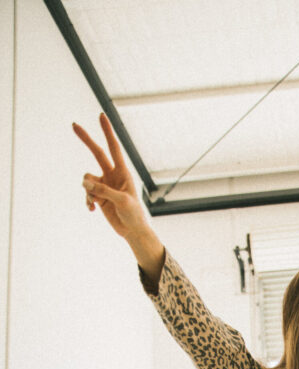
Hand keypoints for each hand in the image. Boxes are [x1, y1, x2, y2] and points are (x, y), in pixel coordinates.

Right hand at [72, 113, 148, 239]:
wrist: (132, 230)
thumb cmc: (133, 214)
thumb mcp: (121, 201)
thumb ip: (104, 190)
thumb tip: (85, 183)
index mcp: (122, 172)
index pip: (114, 148)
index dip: (107, 132)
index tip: (101, 116)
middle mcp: (112, 175)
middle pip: (96, 153)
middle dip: (86, 140)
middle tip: (73, 125)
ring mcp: (104, 185)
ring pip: (86, 179)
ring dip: (88, 190)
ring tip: (95, 201)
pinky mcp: (98, 196)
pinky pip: (86, 193)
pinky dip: (87, 200)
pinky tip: (92, 210)